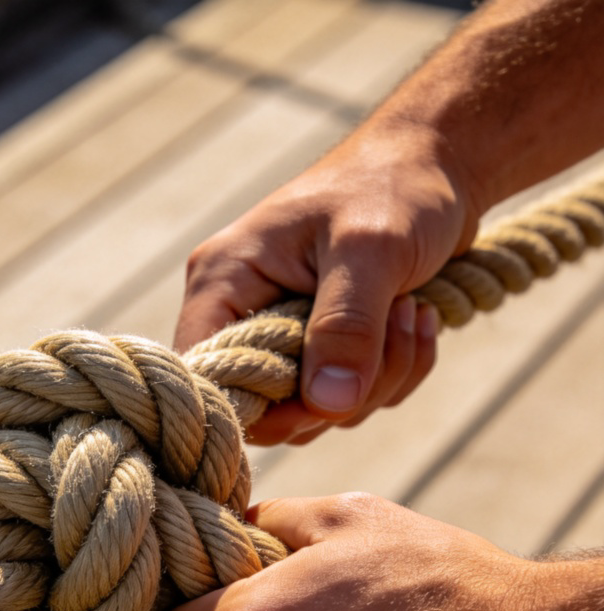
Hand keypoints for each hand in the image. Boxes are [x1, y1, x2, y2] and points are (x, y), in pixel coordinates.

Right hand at [175, 126, 479, 444]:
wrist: (442, 160)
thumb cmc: (394, 185)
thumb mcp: (371, 250)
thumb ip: (346, 327)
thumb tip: (329, 406)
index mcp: (224, 282)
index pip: (208, 376)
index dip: (258, 407)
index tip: (324, 396)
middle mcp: (242, 314)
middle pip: (267, 409)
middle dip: (341, 391)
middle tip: (391, 329)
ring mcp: (283, 336)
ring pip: (315, 410)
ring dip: (379, 381)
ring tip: (411, 312)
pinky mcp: (322, 349)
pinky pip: (348, 399)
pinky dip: (394, 374)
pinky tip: (418, 319)